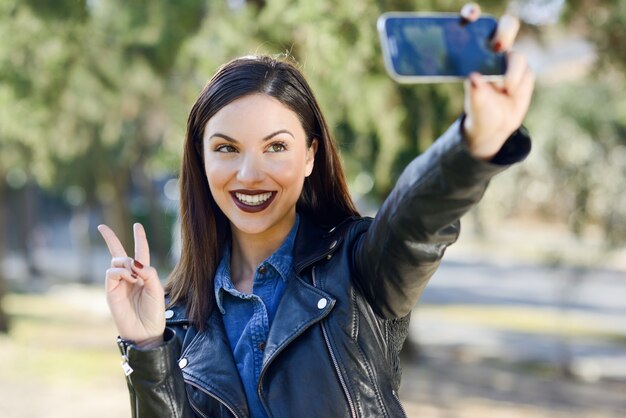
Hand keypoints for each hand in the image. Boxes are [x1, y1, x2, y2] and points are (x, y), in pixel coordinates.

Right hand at [98, 223, 164, 346]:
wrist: (145, 331)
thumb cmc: (154, 311)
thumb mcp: (157, 288)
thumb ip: (149, 271)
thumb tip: (132, 261)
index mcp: (144, 274)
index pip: (141, 252)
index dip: (139, 238)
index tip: (137, 225)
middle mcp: (130, 276)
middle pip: (119, 253)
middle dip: (110, 239)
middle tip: (101, 227)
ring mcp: (119, 283)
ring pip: (116, 261)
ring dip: (126, 263)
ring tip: (135, 276)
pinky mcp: (110, 291)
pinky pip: (111, 272)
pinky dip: (121, 272)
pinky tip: (130, 279)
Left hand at [459, 3, 534, 159]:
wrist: (494, 126)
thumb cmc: (479, 109)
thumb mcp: (475, 104)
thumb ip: (475, 92)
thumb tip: (473, 79)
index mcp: (473, 51)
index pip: (474, 25)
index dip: (472, 14)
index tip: (470, 14)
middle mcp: (493, 51)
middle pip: (506, 27)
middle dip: (505, 32)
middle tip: (498, 47)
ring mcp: (511, 60)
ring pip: (517, 56)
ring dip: (511, 74)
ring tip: (504, 89)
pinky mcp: (525, 72)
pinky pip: (525, 74)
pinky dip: (518, 85)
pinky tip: (510, 94)